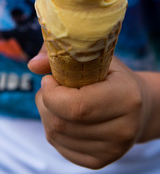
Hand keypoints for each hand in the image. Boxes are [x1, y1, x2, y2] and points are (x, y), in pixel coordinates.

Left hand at [28, 45, 149, 168]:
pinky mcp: (99, 161)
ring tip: (57, 100)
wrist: (137, 106)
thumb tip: (33, 64)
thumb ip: (64, 55)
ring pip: (56, 135)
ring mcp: (111, 150)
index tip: (48, 79)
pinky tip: (63, 115)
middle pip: (61, 123)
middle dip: (45, 102)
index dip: (52, 93)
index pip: (76, 106)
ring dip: (46, 114)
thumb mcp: (97, 58)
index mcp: (126, 99)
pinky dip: (52, 129)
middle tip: (50, 88)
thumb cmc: (114, 78)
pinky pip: (60, 146)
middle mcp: (122, 130)